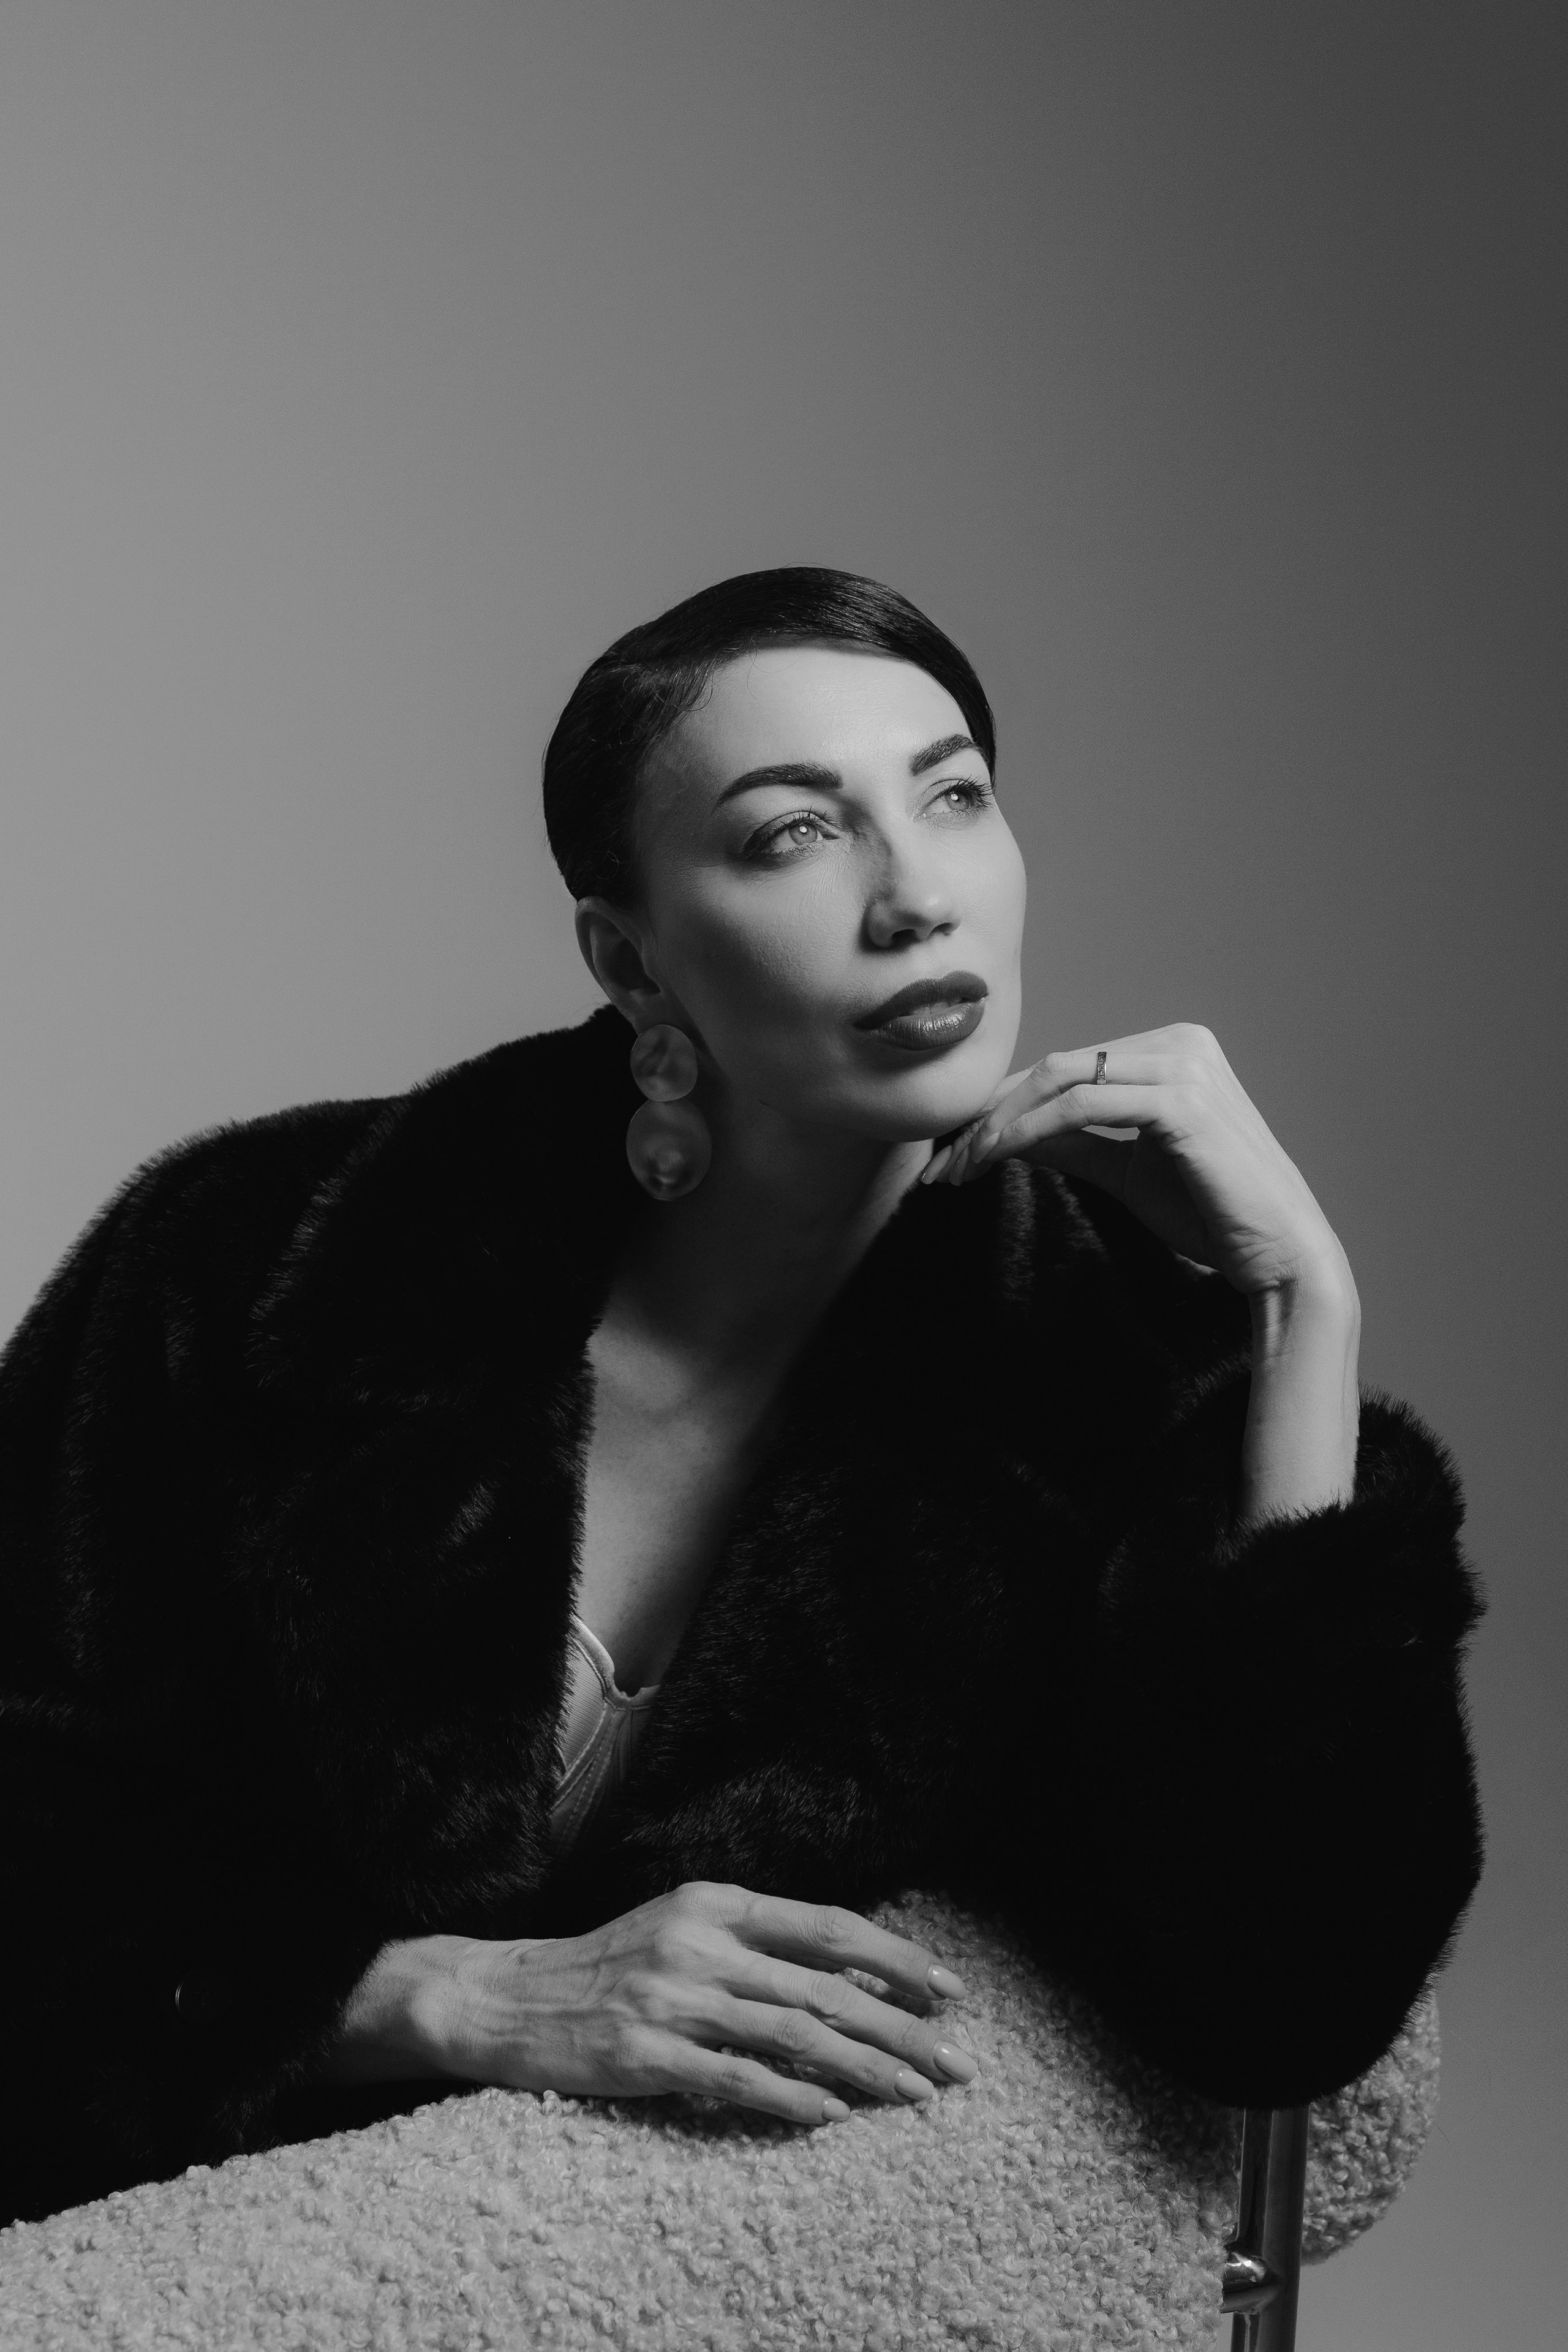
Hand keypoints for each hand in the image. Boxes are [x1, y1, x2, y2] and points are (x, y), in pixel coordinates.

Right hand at [370, 1881, 977, 2128]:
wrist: (507, 1997)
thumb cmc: (607, 1965)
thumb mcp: (682, 1928)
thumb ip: (755, 1945)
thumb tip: (850, 1978)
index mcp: (715, 1902)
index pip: (828, 1928)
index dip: (896, 1958)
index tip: (950, 1991)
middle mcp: (701, 1941)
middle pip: (825, 1987)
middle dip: (903, 2027)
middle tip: (958, 2062)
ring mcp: (674, 1996)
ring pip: (795, 2032)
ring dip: (866, 2068)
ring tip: (916, 2093)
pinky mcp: (647, 2052)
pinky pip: (737, 2078)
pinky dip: (793, 2097)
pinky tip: (834, 2114)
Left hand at [923, 1022, 1350, 1300]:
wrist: (1279, 1254)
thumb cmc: (1209, 1213)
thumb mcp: (1123, 1170)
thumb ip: (1070, 1142)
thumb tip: (1001, 1133)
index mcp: (1169, 1050)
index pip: (1068, 1068)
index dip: (1003, 1106)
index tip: (954, 1150)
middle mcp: (1179, 1043)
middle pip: (1056, 1066)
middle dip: (990, 1114)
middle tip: (942, 1162)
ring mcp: (1183, 1065)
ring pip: (1062, 1079)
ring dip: (999, 1124)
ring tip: (958, 1167)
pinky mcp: (1182, 1099)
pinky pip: (1082, 1106)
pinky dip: (1029, 1130)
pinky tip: (996, 1157)